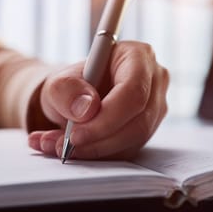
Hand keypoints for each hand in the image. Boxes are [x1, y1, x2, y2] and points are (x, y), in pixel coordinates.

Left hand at [28, 41, 168, 159]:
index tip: (76, 134)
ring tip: (59, 146)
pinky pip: (128, 151)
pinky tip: (72, 150)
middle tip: (65, 146)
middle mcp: (154, 81)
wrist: (73, 100)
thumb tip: (87, 109)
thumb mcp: (58, 83)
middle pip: (138, 121)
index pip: (133, 91)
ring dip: (95, 150)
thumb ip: (67, 91)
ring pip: (134, 140)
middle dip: (99, 140)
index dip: (107, 118)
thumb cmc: (71, 85)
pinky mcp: (149, 130)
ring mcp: (155, 108)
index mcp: (138, 56)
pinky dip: (98, 155)